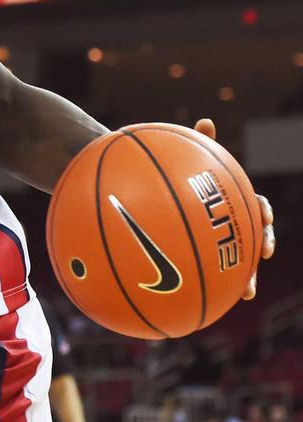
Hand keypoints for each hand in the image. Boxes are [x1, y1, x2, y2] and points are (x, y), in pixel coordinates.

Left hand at [193, 118, 274, 298]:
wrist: (158, 196)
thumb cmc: (176, 178)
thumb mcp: (188, 162)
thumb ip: (198, 145)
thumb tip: (206, 121)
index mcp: (233, 201)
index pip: (256, 205)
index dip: (263, 211)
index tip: (264, 215)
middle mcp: (232, 222)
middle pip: (256, 236)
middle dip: (263, 244)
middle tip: (264, 251)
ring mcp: (222, 242)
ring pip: (241, 261)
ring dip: (248, 276)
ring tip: (247, 291)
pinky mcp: (208, 258)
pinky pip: (216, 275)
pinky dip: (218, 287)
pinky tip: (212, 301)